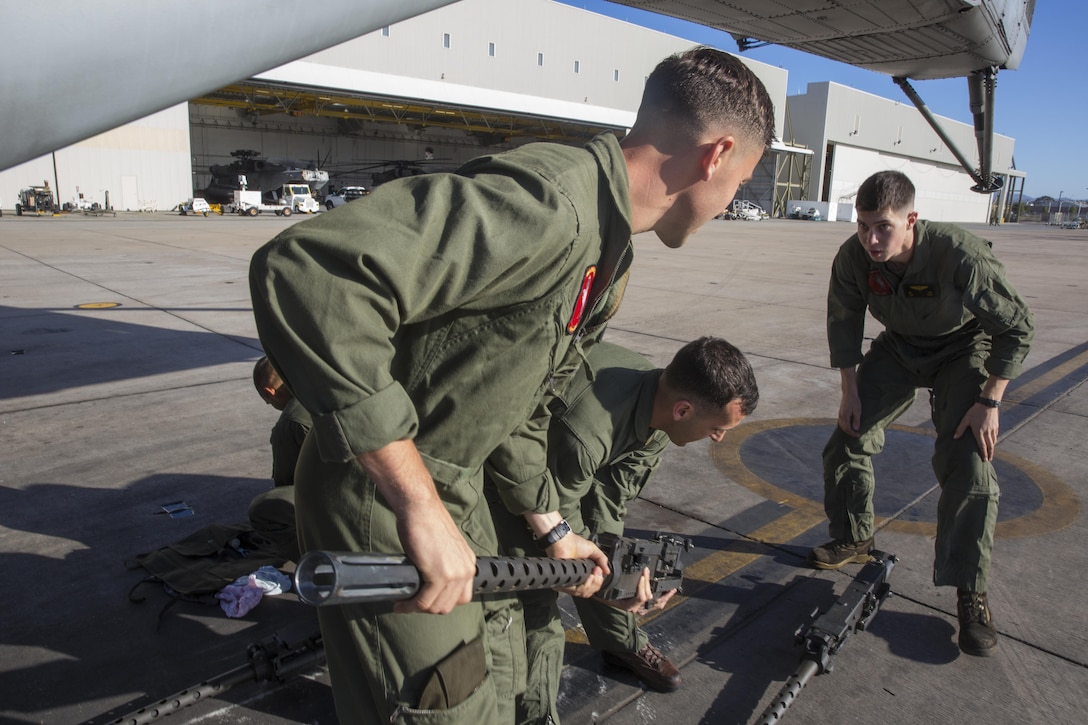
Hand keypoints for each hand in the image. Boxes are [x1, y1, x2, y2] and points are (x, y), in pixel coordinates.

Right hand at [394, 496, 476, 614]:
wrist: (420, 509)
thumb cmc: (426, 523)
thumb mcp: (444, 548)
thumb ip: (445, 565)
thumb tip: (431, 584)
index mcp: (468, 563)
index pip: (462, 597)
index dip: (442, 602)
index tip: (426, 600)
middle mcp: (466, 570)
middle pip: (449, 605)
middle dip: (429, 608)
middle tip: (412, 603)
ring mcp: (454, 574)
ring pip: (437, 607)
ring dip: (418, 609)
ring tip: (404, 604)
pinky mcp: (438, 575)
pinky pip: (424, 601)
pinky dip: (411, 606)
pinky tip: (401, 604)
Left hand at [548, 532, 609, 598]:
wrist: (565, 540)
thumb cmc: (575, 544)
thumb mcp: (594, 551)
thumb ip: (602, 560)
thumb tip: (608, 572)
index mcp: (582, 575)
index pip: (591, 588)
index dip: (598, 582)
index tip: (599, 570)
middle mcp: (575, 581)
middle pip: (589, 593)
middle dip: (597, 583)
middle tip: (597, 571)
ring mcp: (569, 582)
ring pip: (583, 593)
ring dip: (592, 584)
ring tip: (594, 573)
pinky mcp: (563, 583)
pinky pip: (576, 591)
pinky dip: (586, 585)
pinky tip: (589, 576)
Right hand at [600, 567, 676, 614]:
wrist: (605, 614)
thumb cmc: (604, 601)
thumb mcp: (601, 594)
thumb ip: (600, 585)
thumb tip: (598, 573)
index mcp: (628, 606)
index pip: (640, 597)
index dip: (643, 586)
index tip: (642, 574)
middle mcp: (636, 609)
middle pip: (649, 598)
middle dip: (649, 583)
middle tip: (647, 571)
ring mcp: (641, 609)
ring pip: (656, 604)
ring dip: (665, 596)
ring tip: (673, 589)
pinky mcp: (643, 608)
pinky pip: (656, 605)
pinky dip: (664, 599)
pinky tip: (669, 593)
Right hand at [838, 390, 861, 436]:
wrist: (848, 393)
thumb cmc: (854, 401)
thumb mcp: (857, 410)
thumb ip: (856, 420)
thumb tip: (856, 429)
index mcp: (844, 416)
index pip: (847, 428)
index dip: (853, 433)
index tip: (858, 435)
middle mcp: (840, 416)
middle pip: (844, 428)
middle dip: (850, 433)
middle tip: (856, 434)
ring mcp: (840, 415)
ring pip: (842, 426)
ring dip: (847, 430)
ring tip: (853, 431)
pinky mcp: (840, 413)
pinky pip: (841, 422)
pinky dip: (845, 426)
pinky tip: (849, 426)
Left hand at [954, 403, 999, 460]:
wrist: (987, 404)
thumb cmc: (974, 411)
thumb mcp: (965, 419)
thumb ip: (960, 429)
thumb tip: (955, 437)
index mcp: (979, 432)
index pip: (982, 446)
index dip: (983, 453)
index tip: (984, 459)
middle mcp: (987, 432)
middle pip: (990, 446)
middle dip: (989, 454)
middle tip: (989, 460)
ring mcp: (992, 429)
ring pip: (993, 441)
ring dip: (992, 448)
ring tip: (991, 453)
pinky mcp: (996, 426)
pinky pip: (995, 436)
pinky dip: (994, 440)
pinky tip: (993, 442)